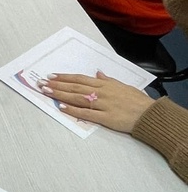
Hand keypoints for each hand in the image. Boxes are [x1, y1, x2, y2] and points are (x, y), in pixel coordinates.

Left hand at [37, 71, 152, 132]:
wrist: (150, 114)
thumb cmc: (138, 101)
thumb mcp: (123, 86)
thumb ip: (108, 80)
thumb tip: (98, 73)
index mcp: (104, 84)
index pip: (80, 79)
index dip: (64, 77)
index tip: (52, 76)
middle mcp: (101, 92)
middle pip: (75, 87)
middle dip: (57, 85)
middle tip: (42, 83)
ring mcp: (103, 105)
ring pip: (77, 98)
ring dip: (60, 95)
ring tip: (47, 92)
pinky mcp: (106, 118)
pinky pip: (86, 113)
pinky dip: (73, 110)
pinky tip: (61, 108)